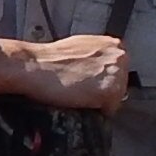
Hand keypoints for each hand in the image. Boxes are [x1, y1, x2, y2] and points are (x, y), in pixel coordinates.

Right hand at [0, 33, 133, 112]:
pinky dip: (95, 111)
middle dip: (103, 91)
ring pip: (116, 99)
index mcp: (114, 44)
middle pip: (121, 86)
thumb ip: (98, 57)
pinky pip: (109, 110)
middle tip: (80, 90)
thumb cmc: (50, 59)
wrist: (34, 66)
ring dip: (99, 102)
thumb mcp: (81, 47)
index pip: (120, 71)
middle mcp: (120, 56)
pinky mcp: (110, 91)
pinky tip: (79, 100)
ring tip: (77, 94)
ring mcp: (117, 74)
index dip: (103, 81)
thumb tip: (102, 71)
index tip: (90, 83)